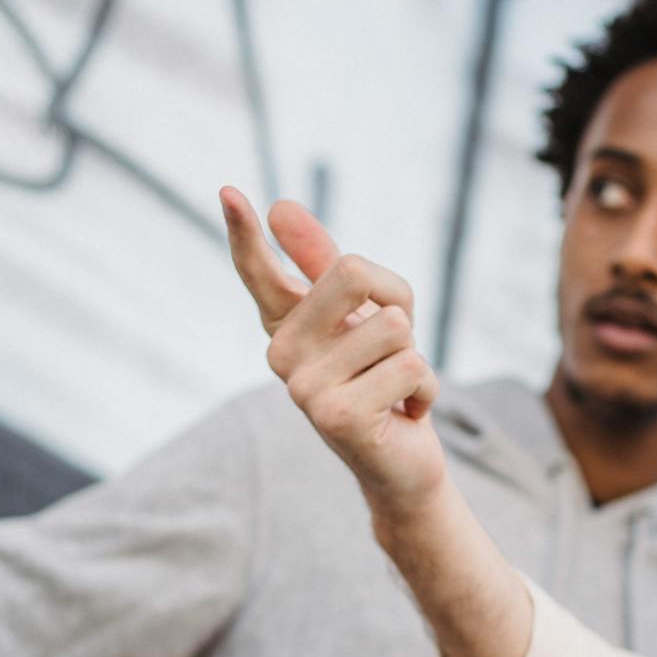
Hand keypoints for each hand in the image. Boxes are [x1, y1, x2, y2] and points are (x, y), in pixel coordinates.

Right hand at [220, 187, 446, 520]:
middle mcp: (282, 355)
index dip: (243, 231)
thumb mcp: (364, 316)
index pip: (258, 272)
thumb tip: (280, 206)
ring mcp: (304, 389)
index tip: (230, 191)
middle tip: (391, 351)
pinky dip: (426, 390)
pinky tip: (404, 415)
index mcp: (285, 326)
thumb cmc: (383, 381)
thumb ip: (327, 265)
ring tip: (394, 389)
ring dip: (414, 358)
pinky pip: (411, 367)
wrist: (403, 464)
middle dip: (396, 306)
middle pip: (353, 272)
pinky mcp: (338, 417)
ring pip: (394, 326)